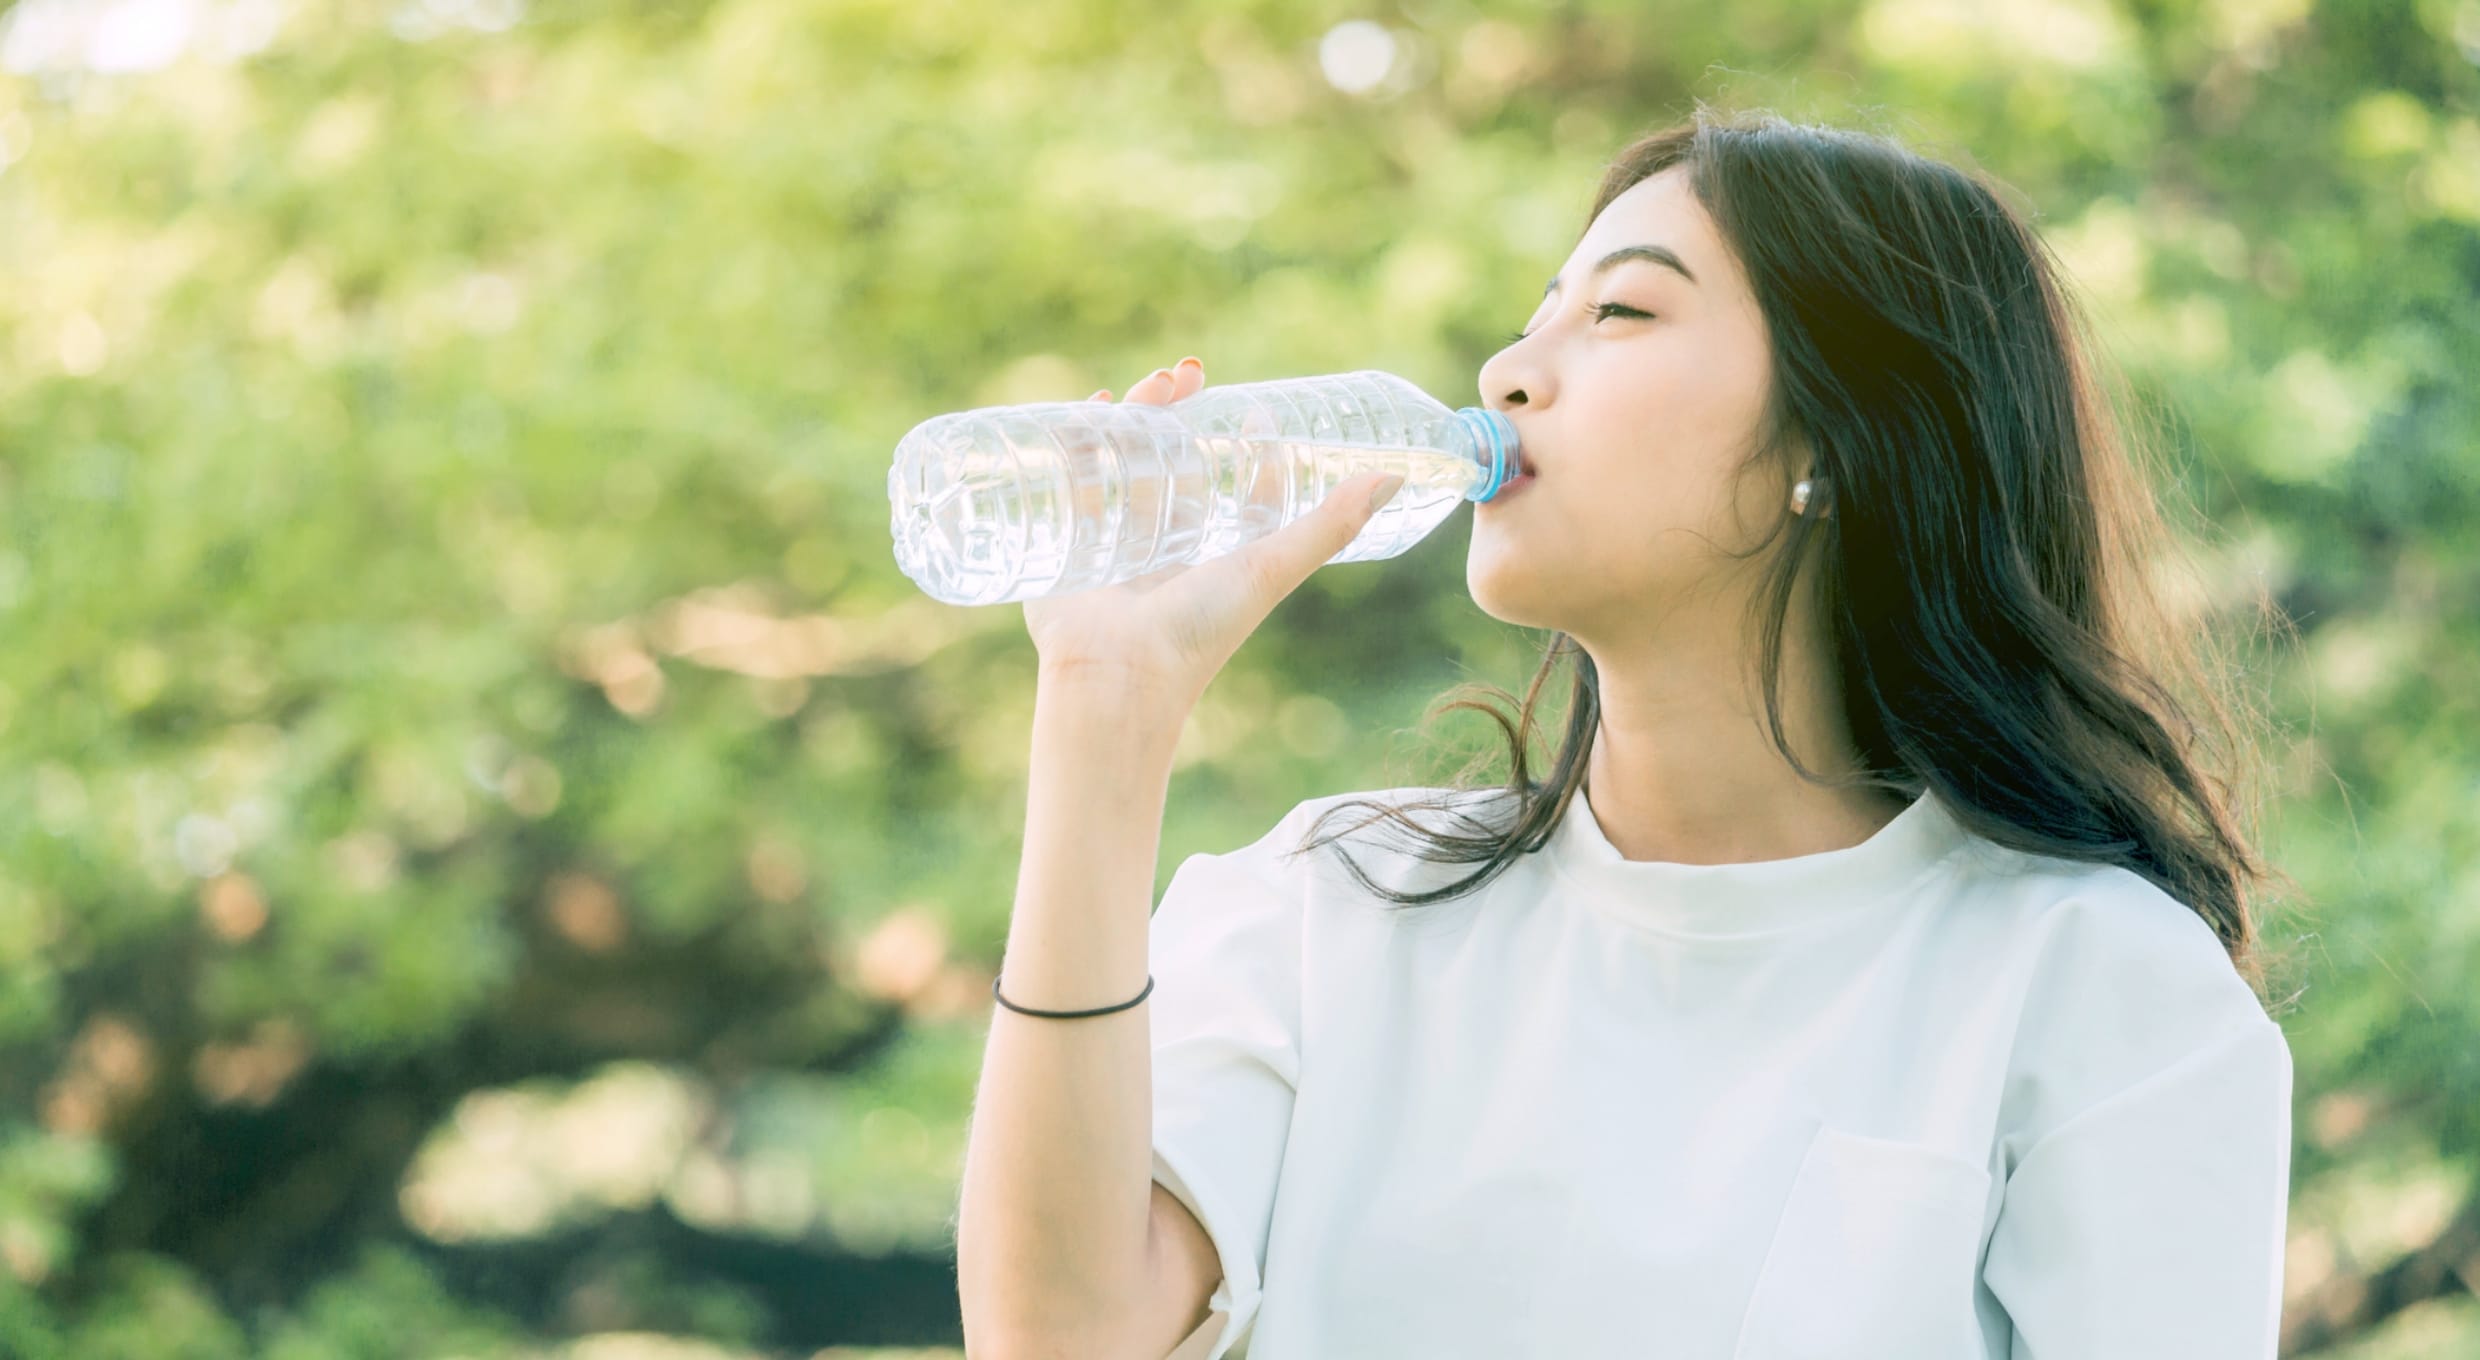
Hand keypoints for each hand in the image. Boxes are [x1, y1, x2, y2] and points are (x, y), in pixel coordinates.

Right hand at [1022, 356, 1404, 717]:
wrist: (1117, 676)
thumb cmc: (1200, 630)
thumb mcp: (1272, 566)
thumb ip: (1331, 524)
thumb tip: (1396, 475)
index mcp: (1224, 557)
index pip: (1246, 491)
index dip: (1256, 449)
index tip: (1256, 407)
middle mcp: (1176, 549)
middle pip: (1181, 464)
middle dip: (1183, 413)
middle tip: (1185, 375)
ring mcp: (1123, 545)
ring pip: (1130, 465)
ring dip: (1138, 417)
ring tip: (1149, 383)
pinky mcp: (1076, 546)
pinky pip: (1078, 484)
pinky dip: (1080, 442)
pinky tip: (1089, 409)